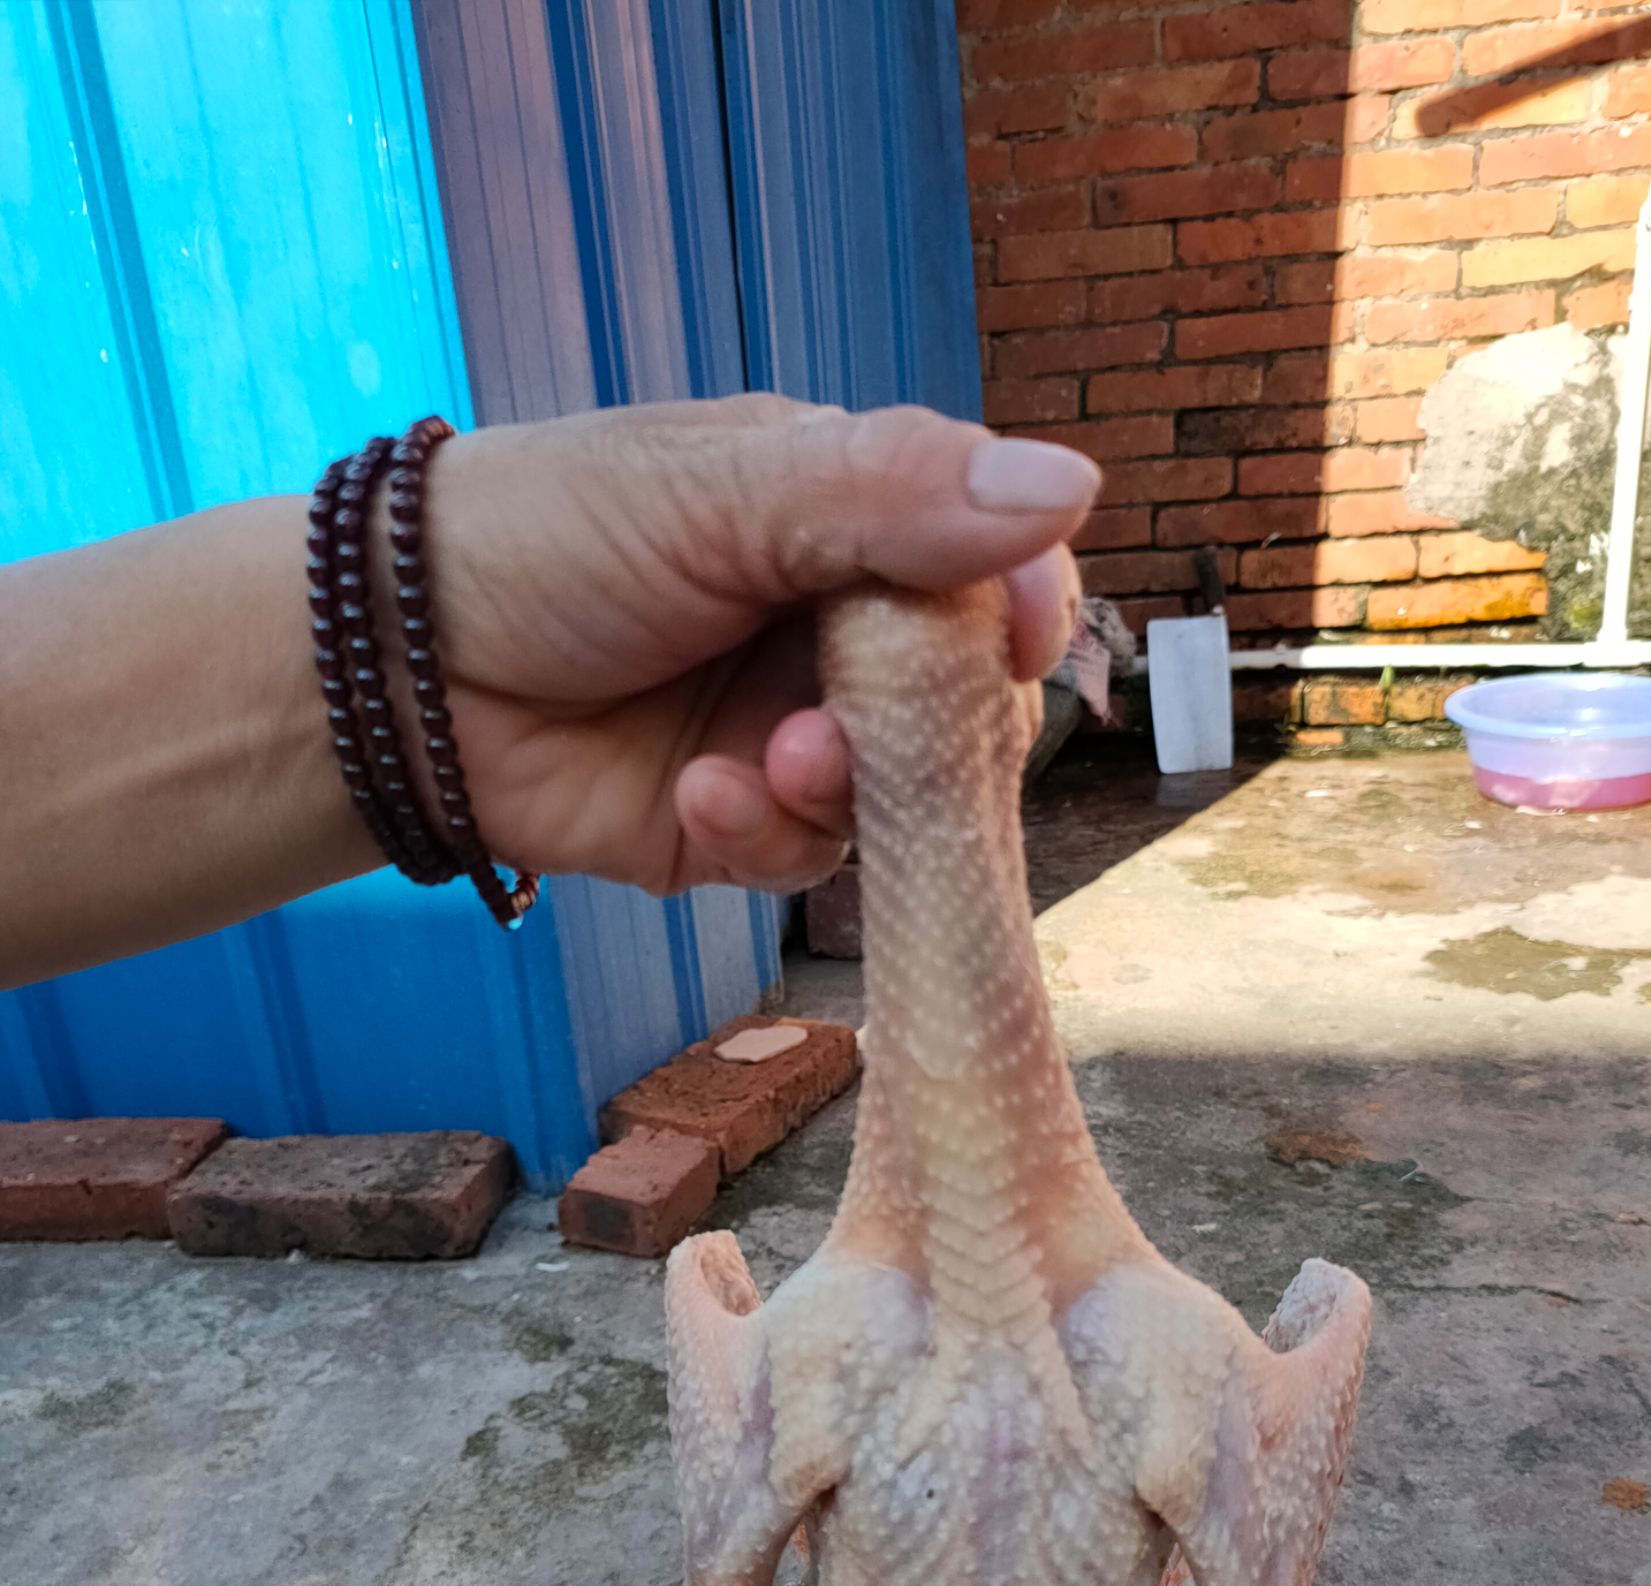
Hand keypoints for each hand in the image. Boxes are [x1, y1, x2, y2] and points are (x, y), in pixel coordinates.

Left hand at [420, 397, 1099, 895]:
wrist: (396, 673)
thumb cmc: (545, 537)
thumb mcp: (724, 495)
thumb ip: (892, 494)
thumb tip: (1073, 482)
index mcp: (841, 511)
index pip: (986, 558)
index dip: (1017, 607)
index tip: (1018, 647)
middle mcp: (831, 624)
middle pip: (961, 693)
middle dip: (928, 722)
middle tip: (864, 724)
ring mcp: (790, 730)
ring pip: (901, 792)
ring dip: (844, 790)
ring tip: (768, 767)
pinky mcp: (740, 824)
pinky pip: (812, 856)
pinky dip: (768, 835)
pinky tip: (699, 802)